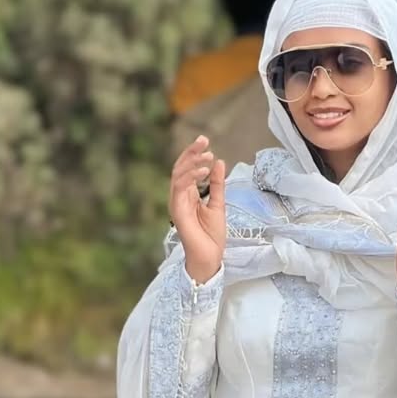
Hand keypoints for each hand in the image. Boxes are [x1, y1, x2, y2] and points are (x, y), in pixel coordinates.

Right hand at [169, 136, 225, 284]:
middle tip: (204, 140)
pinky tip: (203, 171)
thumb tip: (219, 162)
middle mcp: (179, 196)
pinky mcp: (177, 210)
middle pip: (180, 167)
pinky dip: (190, 177)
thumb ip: (217, 184)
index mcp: (188, 194)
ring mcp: (176, 203)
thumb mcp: (218, 203)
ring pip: (178, 174)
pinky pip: (179, 187)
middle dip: (191, 152)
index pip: (187, 168)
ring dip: (192, 162)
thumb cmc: (212, 235)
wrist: (210, 257)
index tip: (206, 142)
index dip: (194, 154)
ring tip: (208, 156)